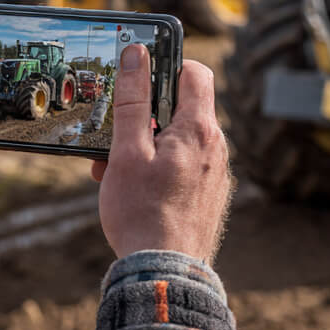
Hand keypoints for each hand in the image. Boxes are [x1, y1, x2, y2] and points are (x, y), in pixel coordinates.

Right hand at [91, 45, 231, 261]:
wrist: (165, 274)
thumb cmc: (143, 214)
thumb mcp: (127, 152)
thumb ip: (133, 101)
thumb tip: (136, 55)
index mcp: (200, 130)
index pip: (195, 72)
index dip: (167, 65)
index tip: (139, 76)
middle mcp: (216, 148)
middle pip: (183, 108)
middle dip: (145, 114)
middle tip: (114, 133)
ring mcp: (216, 174)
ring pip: (178, 141)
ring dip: (145, 145)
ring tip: (113, 169)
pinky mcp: (209, 195)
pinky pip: (183, 167)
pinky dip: (158, 168)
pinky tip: (132, 190)